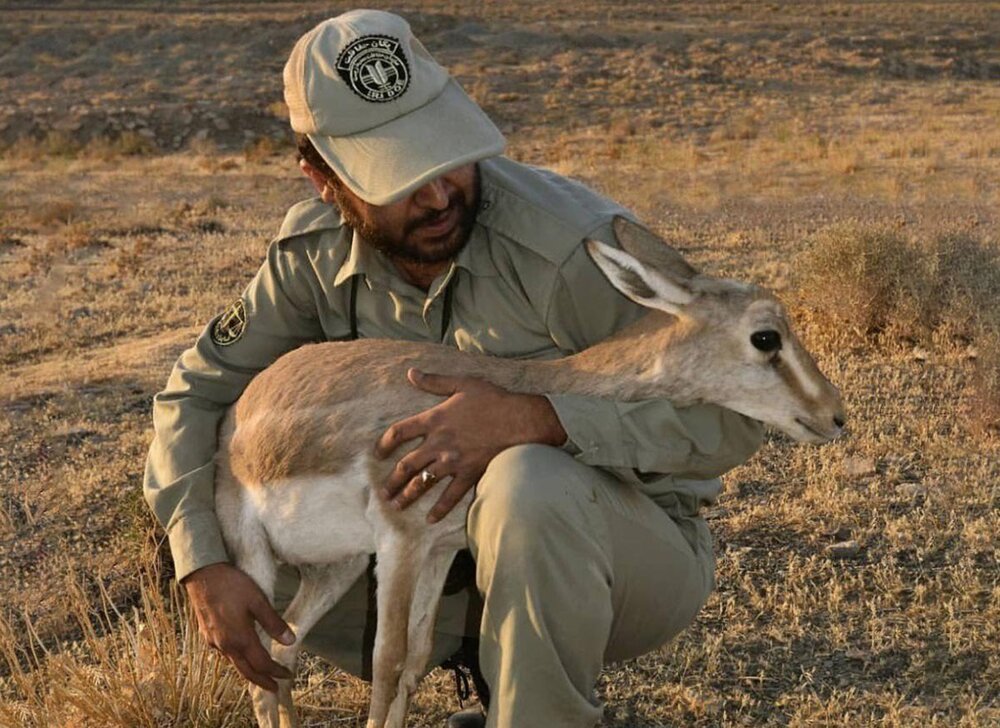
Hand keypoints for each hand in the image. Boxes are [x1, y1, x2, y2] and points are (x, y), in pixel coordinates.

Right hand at [183, 562, 295, 690]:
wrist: (202, 574)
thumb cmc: (232, 585)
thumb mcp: (258, 600)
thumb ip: (273, 623)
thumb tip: (291, 641)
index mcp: (240, 639)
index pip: (262, 664)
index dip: (276, 672)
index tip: (288, 675)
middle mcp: (225, 645)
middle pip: (246, 671)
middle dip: (262, 681)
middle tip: (275, 687)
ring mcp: (214, 641)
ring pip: (234, 663)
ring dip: (249, 671)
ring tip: (261, 673)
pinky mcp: (207, 634)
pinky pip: (225, 653)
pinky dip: (237, 659)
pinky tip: (242, 653)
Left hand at [375, 368, 566, 522]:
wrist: (519, 420)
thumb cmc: (492, 399)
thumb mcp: (462, 383)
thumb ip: (434, 381)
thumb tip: (411, 373)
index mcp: (434, 419)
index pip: (399, 432)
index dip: (385, 443)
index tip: (378, 454)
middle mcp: (438, 443)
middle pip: (406, 465)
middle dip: (392, 481)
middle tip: (383, 492)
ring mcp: (452, 461)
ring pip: (422, 483)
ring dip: (407, 496)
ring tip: (397, 506)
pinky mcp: (468, 474)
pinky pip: (450, 496)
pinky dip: (439, 509)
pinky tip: (430, 519)